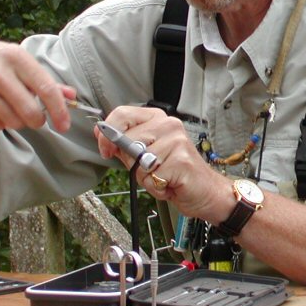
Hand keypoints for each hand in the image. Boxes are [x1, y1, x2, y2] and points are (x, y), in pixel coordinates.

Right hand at [0, 34, 73, 132]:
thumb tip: (71, 96)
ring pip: (13, 121)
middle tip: (36, 119)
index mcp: (15, 56)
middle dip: (38, 120)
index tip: (65, 126)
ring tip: (11, 109)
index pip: (45, 88)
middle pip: (30, 110)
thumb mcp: (17, 61)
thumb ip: (44, 79)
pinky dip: (0, 123)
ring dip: (18, 122)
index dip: (59, 110)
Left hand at [96, 106, 233, 222]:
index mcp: (158, 118)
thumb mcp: (144, 155)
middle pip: (127, 141)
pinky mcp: (181, 160)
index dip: (107, 134)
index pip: (123, 114)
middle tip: (151, 169)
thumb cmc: (174, 173)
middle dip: (132, 163)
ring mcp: (176, 141)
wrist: (205, 191)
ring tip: (162, 176)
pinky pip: (151, 177)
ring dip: (146, 178)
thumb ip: (124, 143)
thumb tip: (100, 131)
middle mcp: (168, 125)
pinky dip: (156, 187)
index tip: (106, 149)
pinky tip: (170, 183)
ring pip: (138, 162)